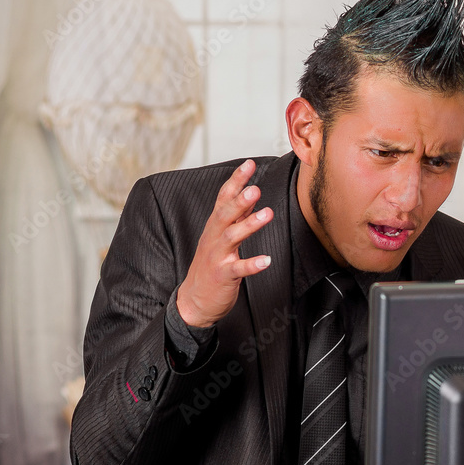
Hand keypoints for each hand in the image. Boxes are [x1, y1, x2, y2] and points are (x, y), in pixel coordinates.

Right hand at [177, 160, 273, 327]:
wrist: (195, 300)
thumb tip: (250, 193)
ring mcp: (218, 256)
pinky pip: (238, 269)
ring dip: (250, 225)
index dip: (236, 181)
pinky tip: (266, 260)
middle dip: (240, 200)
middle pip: (225, 214)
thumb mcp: (222, 236)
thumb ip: (237, 215)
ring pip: (232, 237)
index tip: (249, 164)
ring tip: (268, 213)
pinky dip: (252, 264)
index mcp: (215, 226)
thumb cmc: (212, 265)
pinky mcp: (223, 275)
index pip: (224, 198)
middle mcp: (214, 238)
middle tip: (255, 188)